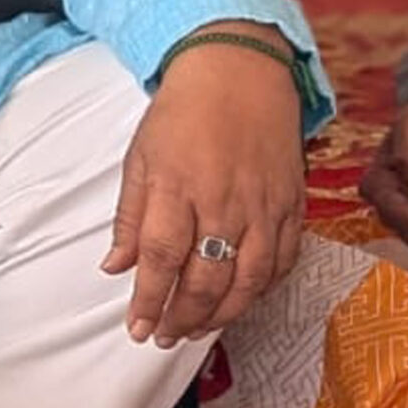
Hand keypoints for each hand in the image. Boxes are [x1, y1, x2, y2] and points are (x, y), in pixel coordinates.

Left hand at [103, 38, 307, 344]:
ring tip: (198, 328)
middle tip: (165, 337)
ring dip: (223, 313)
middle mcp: (224, 203)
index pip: (161, 261)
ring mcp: (264, 205)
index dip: (150, 301)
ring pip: (249, 279)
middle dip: (183, 317)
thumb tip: (115, 267)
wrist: (239, 70)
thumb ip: (131, 219)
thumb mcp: (140, 160)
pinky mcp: (293, 202)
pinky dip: (263, 287)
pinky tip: (242, 299)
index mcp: (178, 190)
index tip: (138, 328)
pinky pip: (284, 258)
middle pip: (207, 279)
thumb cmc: (182, 114)